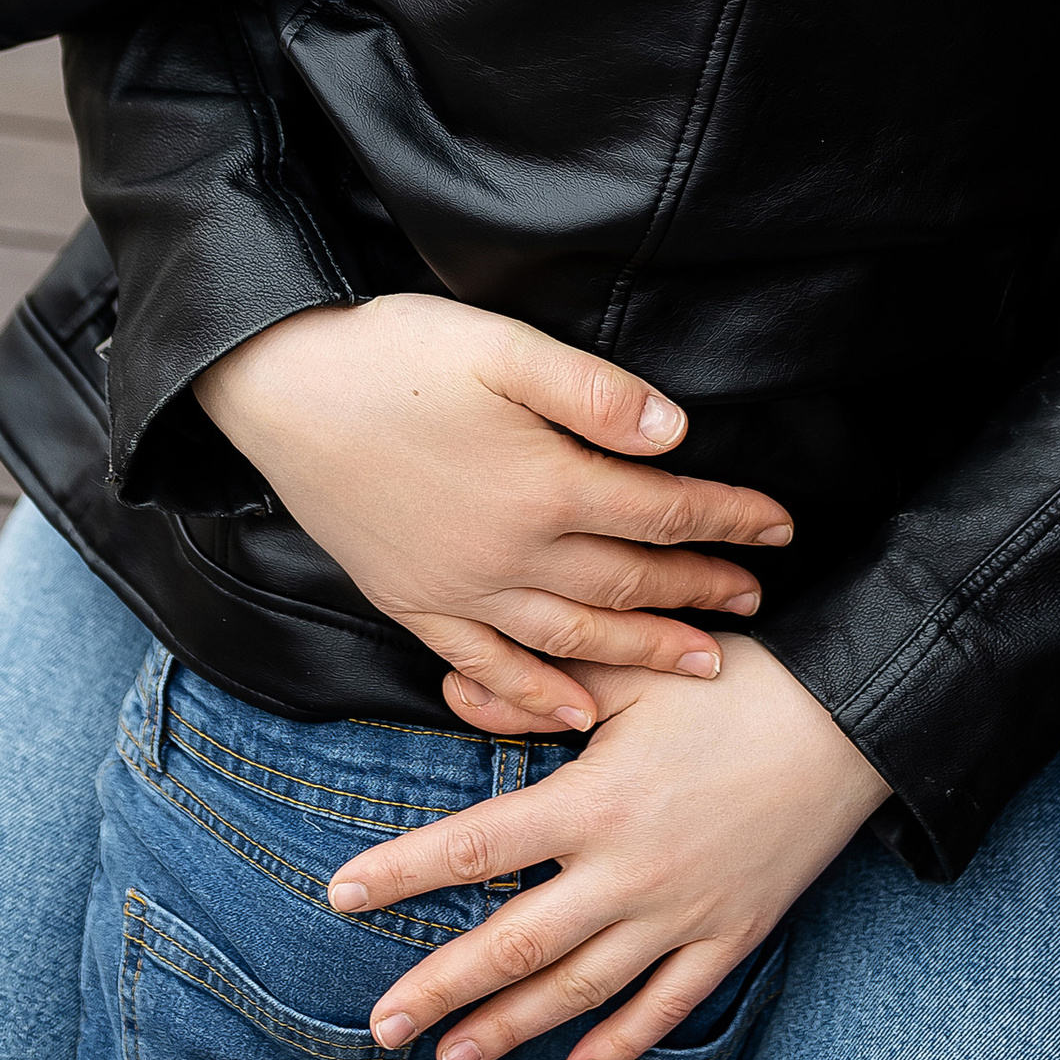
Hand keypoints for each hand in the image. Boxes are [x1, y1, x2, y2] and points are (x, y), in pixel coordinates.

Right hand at [196, 296, 795, 735]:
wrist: (278, 391)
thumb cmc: (392, 353)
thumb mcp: (500, 345)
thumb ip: (593, 392)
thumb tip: (675, 432)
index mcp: (545, 483)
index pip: (663, 509)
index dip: (728, 517)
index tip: (781, 527)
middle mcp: (511, 552)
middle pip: (630, 581)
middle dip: (700, 588)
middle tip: (756, 600)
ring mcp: (460, 588)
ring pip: (575, 634)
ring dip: (644, 651)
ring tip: (702, 663)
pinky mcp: (413, 603)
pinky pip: (488, 668)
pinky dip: (537, 696)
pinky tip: (574, 714)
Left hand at [326, 639, 889, 1059]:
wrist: (854, 721)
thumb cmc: (738, 683)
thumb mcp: (635, 675)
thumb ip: (539, 688)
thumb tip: (449, 687)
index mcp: (597, 800)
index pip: (478, 845)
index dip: (403, 871)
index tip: (338, 893)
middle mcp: (630, 870)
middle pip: (518, 942)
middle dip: (443, 986)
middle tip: (379, 1025)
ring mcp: (682, 913)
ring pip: (582, 988)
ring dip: (512, 1026)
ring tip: (450, 1058)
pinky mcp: (730, 934)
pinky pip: (667, 1005)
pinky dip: (619, 1042)